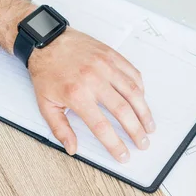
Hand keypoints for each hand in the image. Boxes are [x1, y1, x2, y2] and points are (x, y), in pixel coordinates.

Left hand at [28, 28, 155, 162]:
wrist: (46, 40)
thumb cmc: (46, 71)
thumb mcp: (45, 104)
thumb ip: (60, 128)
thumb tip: (72, 148)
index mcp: (77, 95)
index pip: (102, 126)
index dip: (115, 144)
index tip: (124, 155)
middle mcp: (94, 80)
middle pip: (123, 111)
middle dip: (137, 131)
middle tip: (143, 143)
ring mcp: (106, 66)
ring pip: (134, 92)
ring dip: (145, 112)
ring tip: (150, 126)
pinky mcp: (112, 55)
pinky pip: (133, 74)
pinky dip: (141, 89)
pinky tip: (142, 101)